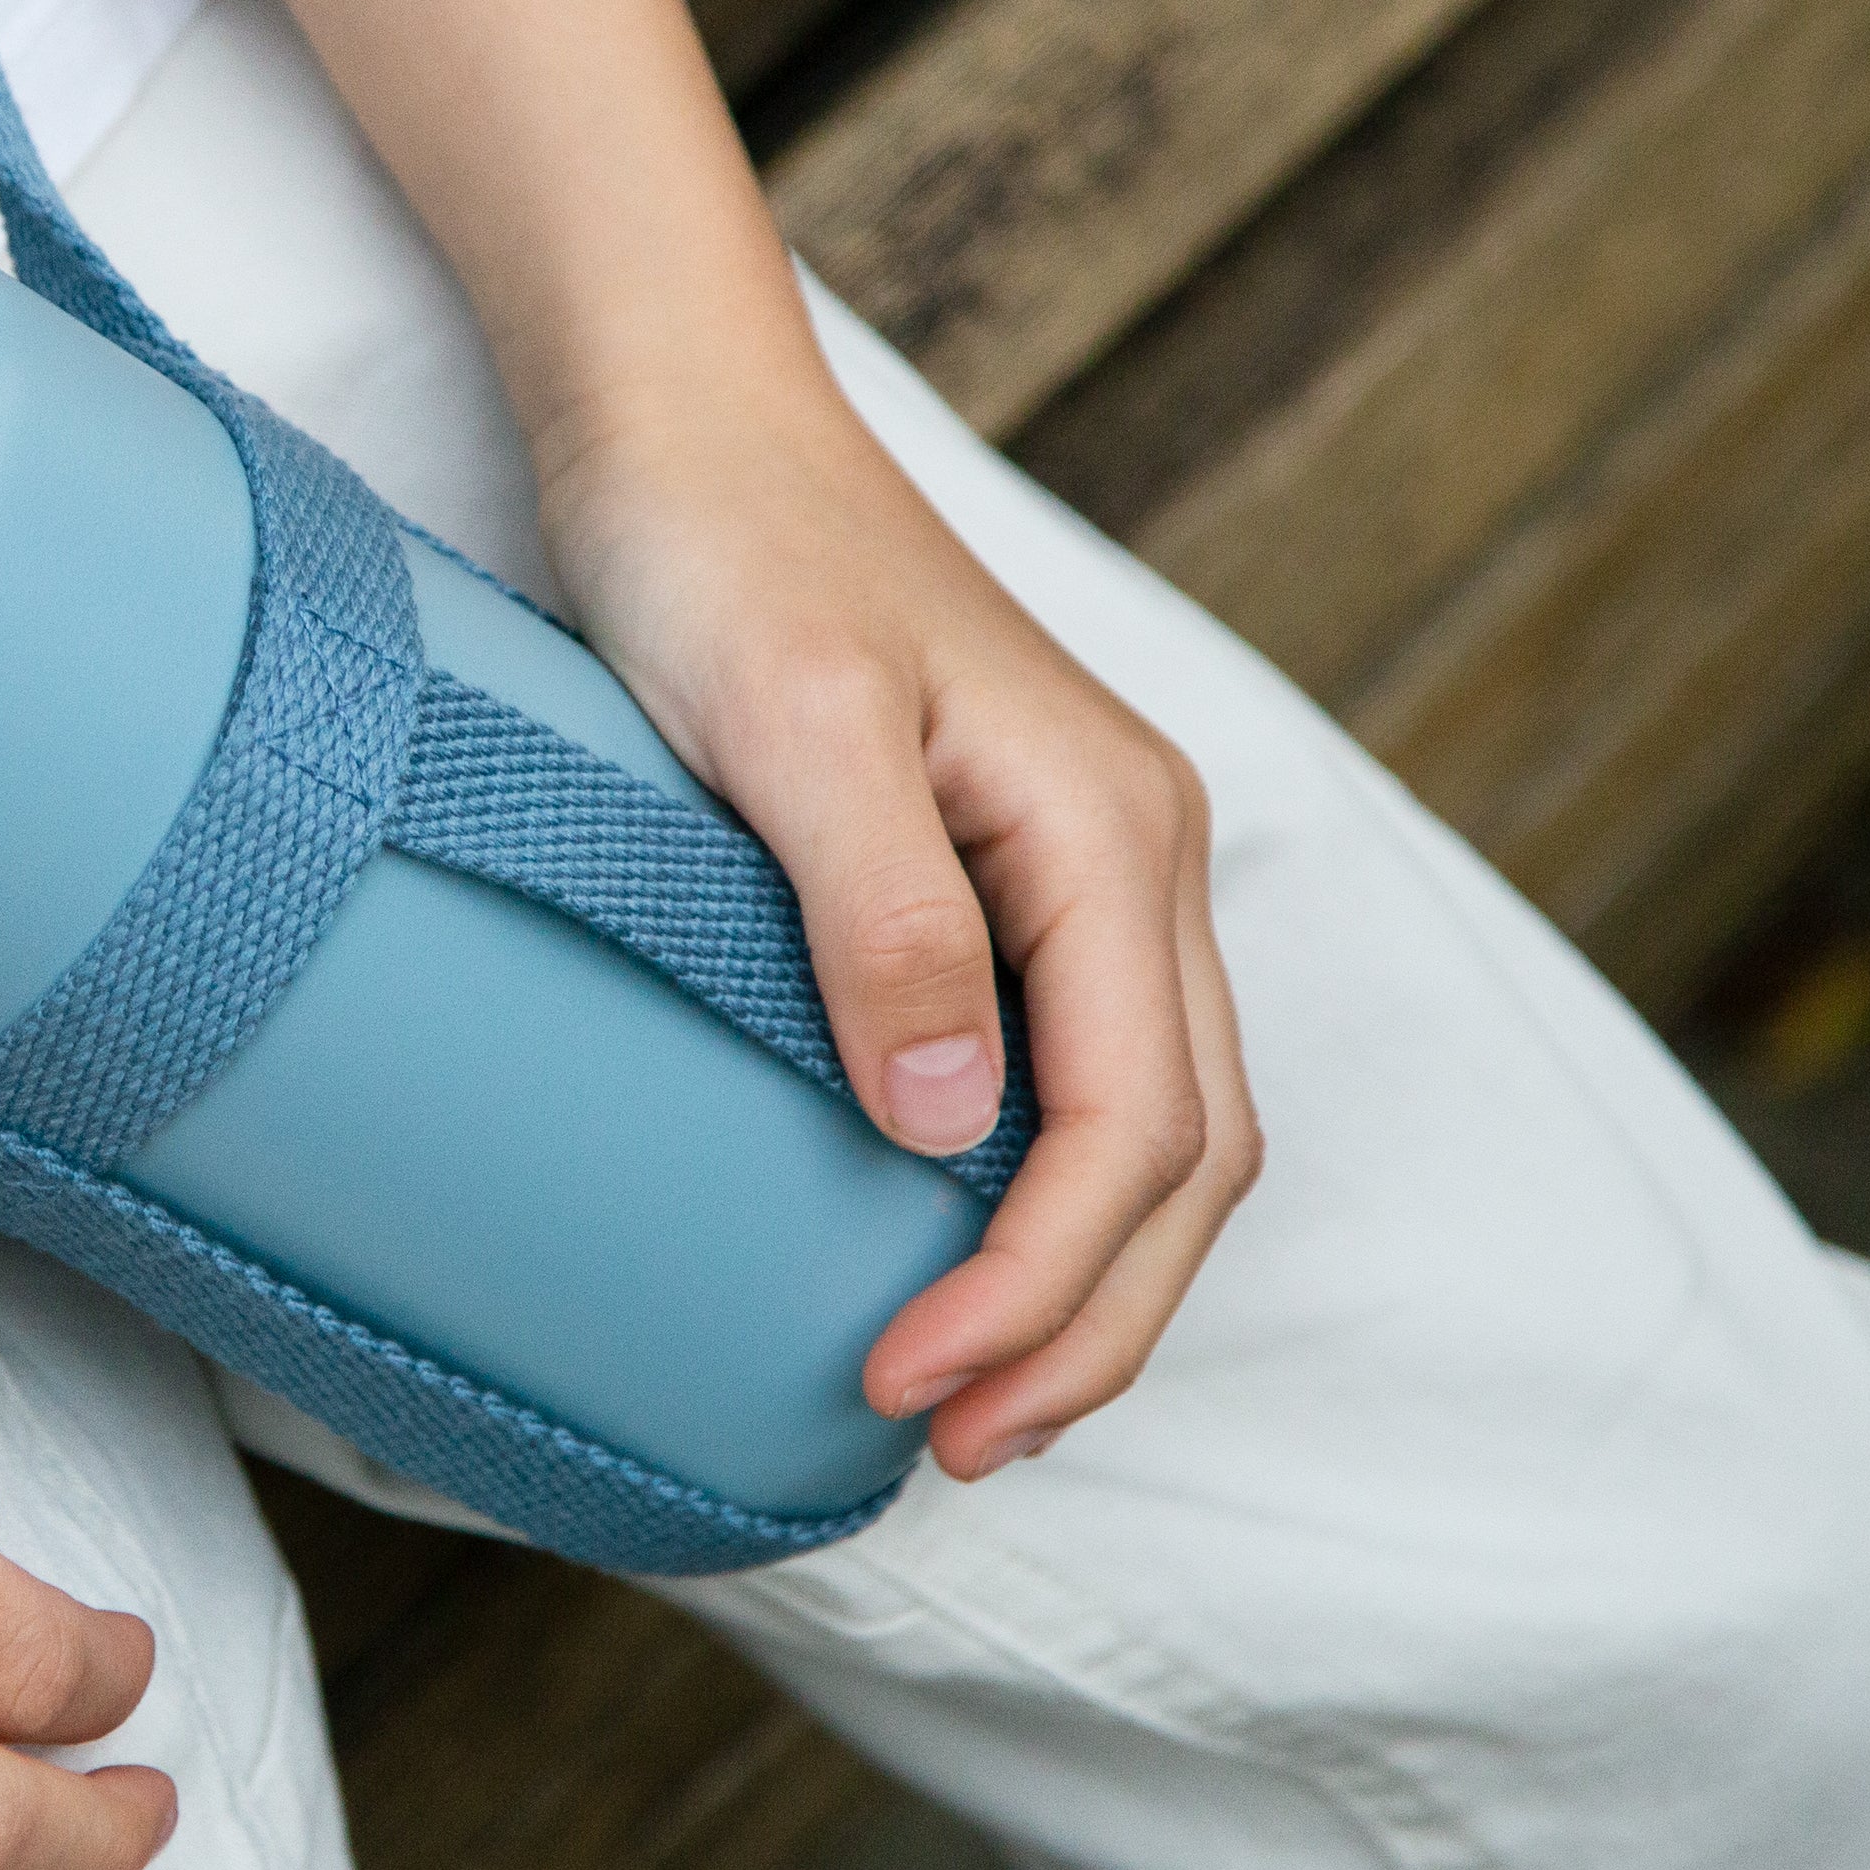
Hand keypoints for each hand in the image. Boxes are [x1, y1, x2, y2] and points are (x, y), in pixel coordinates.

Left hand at [224, 0, 1260, 1481]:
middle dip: (1086, 1325)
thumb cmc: (720, 546)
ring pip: (1158, 1127)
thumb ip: (881, 917)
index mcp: (1109, 831)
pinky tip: (956, 1258)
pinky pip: (1087, 1072)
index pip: (1135, 1127)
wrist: (683, 417)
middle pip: (1187, 1156)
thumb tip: (954, 1130)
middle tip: (943, 1452)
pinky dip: (1051, 1200)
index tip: (906, 1387)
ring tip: (967, 1405)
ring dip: (1084, 1284)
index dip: (1040, 1285)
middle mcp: (1136, 856)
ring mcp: (1088, 862)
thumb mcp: (788, 725)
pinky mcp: (1015, 866)